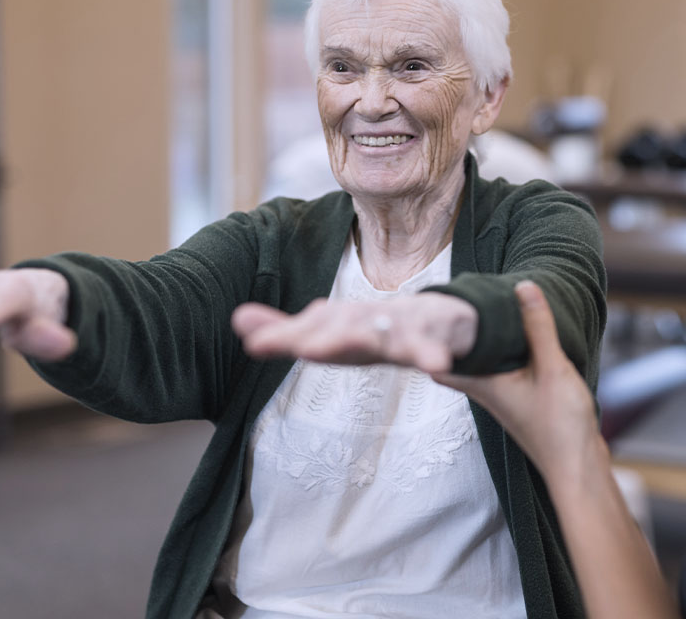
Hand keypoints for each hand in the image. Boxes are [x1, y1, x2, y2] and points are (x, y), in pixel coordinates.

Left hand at [232, 292, 476, 374]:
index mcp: (343, 326)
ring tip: (355, 352)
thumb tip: (236, 319)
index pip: (312, 330)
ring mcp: (404, 327)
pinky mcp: (436, 336)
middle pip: (346, 327)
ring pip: (388, 334)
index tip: (257, 344)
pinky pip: (434, 347)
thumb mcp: (331, 334)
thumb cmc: (379, 330)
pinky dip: (433, 353)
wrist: (448, 321)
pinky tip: (438, 367)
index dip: (287, 336)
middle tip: (303, 347)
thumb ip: (286, 332)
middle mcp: (369, 322)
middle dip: (325, 336)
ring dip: (373, 339)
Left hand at [433, 281, 601, 482]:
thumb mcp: (551, 367)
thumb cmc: (560, 424)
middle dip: (456, 334)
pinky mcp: (521, 400)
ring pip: (482, 364)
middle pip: (459, 359)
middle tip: (459, 302)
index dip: (434, 336)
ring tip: (487, 311)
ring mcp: (503, 398)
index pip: (440, 360)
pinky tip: (519, 338)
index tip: (434, 309)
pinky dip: (504, 352)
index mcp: (483, 383)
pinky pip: (503, 369)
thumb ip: (537, 327)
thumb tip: (522, 287)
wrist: (578, 467)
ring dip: (483, 342)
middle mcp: (487, 391)